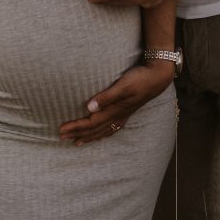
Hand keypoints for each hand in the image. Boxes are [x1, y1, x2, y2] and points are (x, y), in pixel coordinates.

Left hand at [59, 61, 173, 144]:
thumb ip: (106, 97)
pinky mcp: (126, 111)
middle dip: (77, 134)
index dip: (75, 127)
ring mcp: (123, 115)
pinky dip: (103, 133)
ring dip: (88, 137)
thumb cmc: (139, 79)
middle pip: (94, 129)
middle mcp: (118, 116)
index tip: (61, 129)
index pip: (90, 122)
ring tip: (76, 142)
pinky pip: (111, 128)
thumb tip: (89, 108)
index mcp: (114, 110)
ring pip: (102, 131)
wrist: (158, 77)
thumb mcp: (123, 85)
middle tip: (61, 137)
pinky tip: (101, 134)